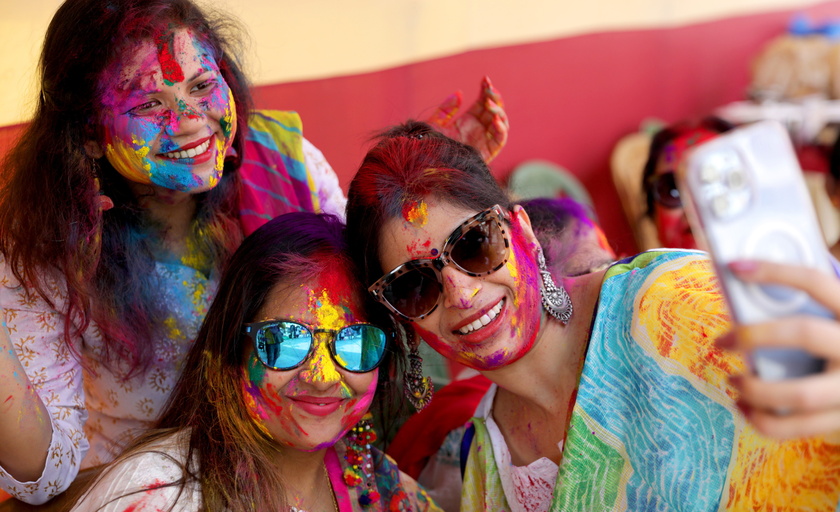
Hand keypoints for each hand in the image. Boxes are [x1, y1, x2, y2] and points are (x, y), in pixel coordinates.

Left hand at [427, 76, 508, 161]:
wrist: (426, 164)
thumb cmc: (427, 147)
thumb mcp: (434, 124)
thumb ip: (446, 110)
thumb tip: (460, 93)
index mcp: (467, 122)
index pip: (483, 103)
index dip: (486, 90)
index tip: (485, 79)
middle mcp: (478, 130)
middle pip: (494, 110)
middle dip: (494, 97)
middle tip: (489, 89)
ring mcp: (483, 141)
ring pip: (501, 123)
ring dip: (499, 111)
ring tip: (489, 103)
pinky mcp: (487, 152)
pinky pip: (500, 140)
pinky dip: (501, 128)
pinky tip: (494, 118)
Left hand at [717, 259, 839, 439]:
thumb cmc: (837, 342)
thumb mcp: (831, 319)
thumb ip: (803, 307)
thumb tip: (742, 284)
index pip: (816, 282)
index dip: (776, 271)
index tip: (735, 266)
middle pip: (805, 334)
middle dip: (755, 335)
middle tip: (721, 341)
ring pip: (801, 394)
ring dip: (757, 389)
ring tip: (732, 381)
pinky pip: (800, 428)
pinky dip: (765, 422)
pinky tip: (744, 408)